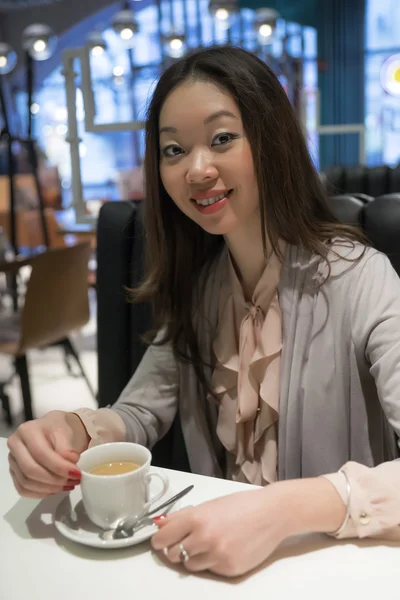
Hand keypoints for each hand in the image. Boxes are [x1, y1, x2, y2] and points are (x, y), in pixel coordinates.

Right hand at [7, 411, 89, 498]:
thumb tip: (69, 464)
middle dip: (55, 480)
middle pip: (30, 470)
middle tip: (73, 480)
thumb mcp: (66, 432)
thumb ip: (66, 449)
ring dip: (50, 488)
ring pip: (26, 482)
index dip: (59, 467)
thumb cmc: (60, 429)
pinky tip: (57, 489)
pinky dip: (41, 493)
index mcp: (27, 430)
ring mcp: (12, 460)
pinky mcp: (14, 473)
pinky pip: (23, 489)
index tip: (77, 472)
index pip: (41, 454)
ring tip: (68, 484)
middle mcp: (15, 445)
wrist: (55, 430)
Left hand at [151, 485, 291, 577]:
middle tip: (186, 542)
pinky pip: (210, 570)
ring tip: (209, 544)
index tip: (161, 541)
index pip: (163, 538)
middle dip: (175, 549)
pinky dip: (212, 562)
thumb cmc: (241, 505)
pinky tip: (225, 549)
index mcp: (197, 518)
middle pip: (173, 555)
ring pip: (190, 566)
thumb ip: (183, 516)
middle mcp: (204, 538)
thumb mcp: (209, 505)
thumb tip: (160, 524)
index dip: (159, 541)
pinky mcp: (229, 569)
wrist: (272, 513)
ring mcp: (217, 555)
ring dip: (194, 557)